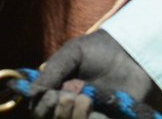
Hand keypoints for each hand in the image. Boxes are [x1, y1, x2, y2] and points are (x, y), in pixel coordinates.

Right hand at [28, 29, 161, 118]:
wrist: (131, 52)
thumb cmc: (98, 49)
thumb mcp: (72, 54)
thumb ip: (53, 71)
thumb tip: (31, 93)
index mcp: (57, 92)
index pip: (40, 111)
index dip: (43, 107)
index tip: (53, 95)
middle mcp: (71, 107)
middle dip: (60, 111)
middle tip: (71, 94)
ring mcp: (89, 115)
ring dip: (77, 116)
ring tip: (86, 97)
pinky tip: (98, 109)